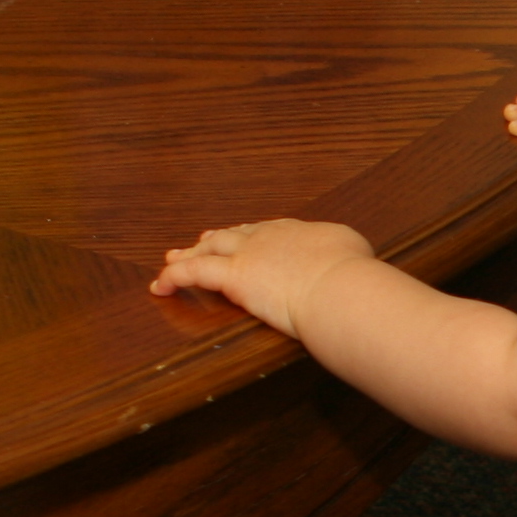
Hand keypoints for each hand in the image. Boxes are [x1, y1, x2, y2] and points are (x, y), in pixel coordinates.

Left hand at [150, 217, 376, 338]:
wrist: (340, 285)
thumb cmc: (355, 276)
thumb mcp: (357, 253)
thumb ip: (344, 252)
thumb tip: (349, 258)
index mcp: (300, 231)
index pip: (270, 230)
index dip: (254, 234)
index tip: (246, 237)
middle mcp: (271, 236)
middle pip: (236, 234)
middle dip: (218, 238)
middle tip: (204, 240)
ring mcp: (249, 253)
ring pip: (210, 248)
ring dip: (190, 252)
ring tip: (174, 257)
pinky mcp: (232, 275)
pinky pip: (194, 273)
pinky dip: (174, 276)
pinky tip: (160, 285)